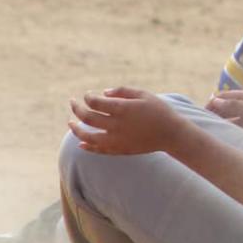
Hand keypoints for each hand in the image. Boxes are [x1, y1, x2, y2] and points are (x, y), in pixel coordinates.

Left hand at [69, 87, 186, 155]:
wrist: (171, 134)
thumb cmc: (159, 110)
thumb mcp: (143, 94)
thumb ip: (122, 91)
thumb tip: (103, 94)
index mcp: (122, 109)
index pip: (95, 102)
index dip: (88, 97)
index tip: (88, 94)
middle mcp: (116, 125)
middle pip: (88, 117)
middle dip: (76, 109)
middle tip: (71, 103)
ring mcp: (117, 140)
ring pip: (88, 136)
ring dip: (76, 129)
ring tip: (70, 123)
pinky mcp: (120, 150)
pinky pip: (99, 150)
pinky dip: (88, 146)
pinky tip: (81, 143)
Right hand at [207, 89, 242, 146]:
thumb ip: (233, 105)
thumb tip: (214, 99)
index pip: (224, 97)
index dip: (211, 103)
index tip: (201, 114)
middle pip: (226, 108)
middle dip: (214, 114)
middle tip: (202, 125)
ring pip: (231, 120)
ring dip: (221, 124)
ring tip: (209, 133)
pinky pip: (238, 130)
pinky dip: (230, 132)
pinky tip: (223, 138)